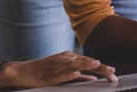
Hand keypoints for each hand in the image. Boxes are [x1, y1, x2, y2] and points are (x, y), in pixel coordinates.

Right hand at [0, 51, 117, 88]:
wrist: (23, 72)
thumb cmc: (43, 72)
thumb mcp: (62, 72)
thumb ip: (76, 75)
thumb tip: (91, 78)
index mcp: (68, 57)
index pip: (89, 62)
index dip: (102, 68)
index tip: (113, 73)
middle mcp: (65, 58)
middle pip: (86, 62)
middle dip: (100, 68)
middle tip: (113, 73)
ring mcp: (58, 65)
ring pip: (77, 64)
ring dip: (89, 66)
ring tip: (100, 66)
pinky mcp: (52, 73)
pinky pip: (64, 73)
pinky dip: (72, 72)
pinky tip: (79, 73)